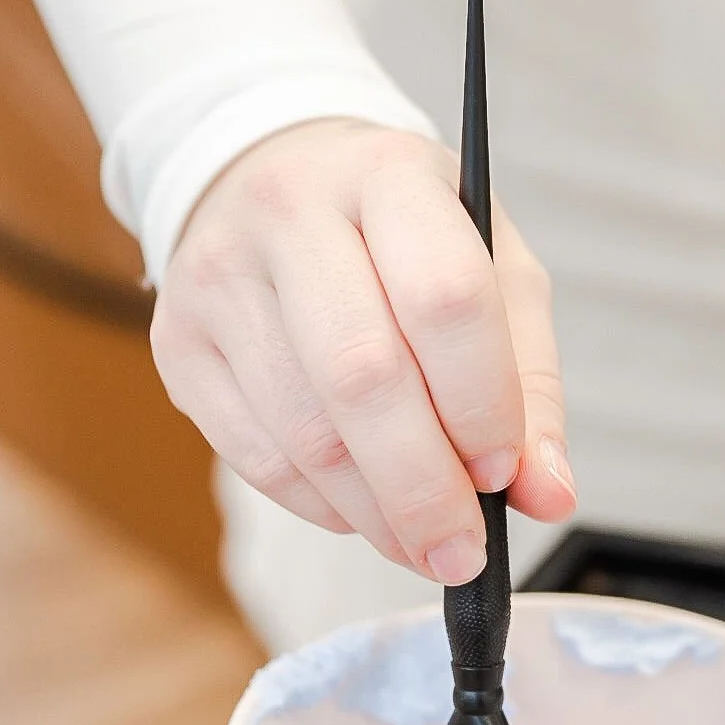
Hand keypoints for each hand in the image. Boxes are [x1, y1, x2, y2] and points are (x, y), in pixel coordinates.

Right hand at [151, 119, 574, 580]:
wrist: (275, 177)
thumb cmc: (404, 233)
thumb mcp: (491, 267)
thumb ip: (527, 379)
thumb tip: (547, 494)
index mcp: (390, 174)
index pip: (444, 296)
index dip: (481, 401)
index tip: (504, 473)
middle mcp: (291, 212)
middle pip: (362, 374)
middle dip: (424, 486)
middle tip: (464, 550)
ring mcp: (220, 277)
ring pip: (303, 431)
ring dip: (376, 512)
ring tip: (425, 542)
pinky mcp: (177, 342)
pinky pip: (254, 457)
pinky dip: (322, 506)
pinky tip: (364, 511)